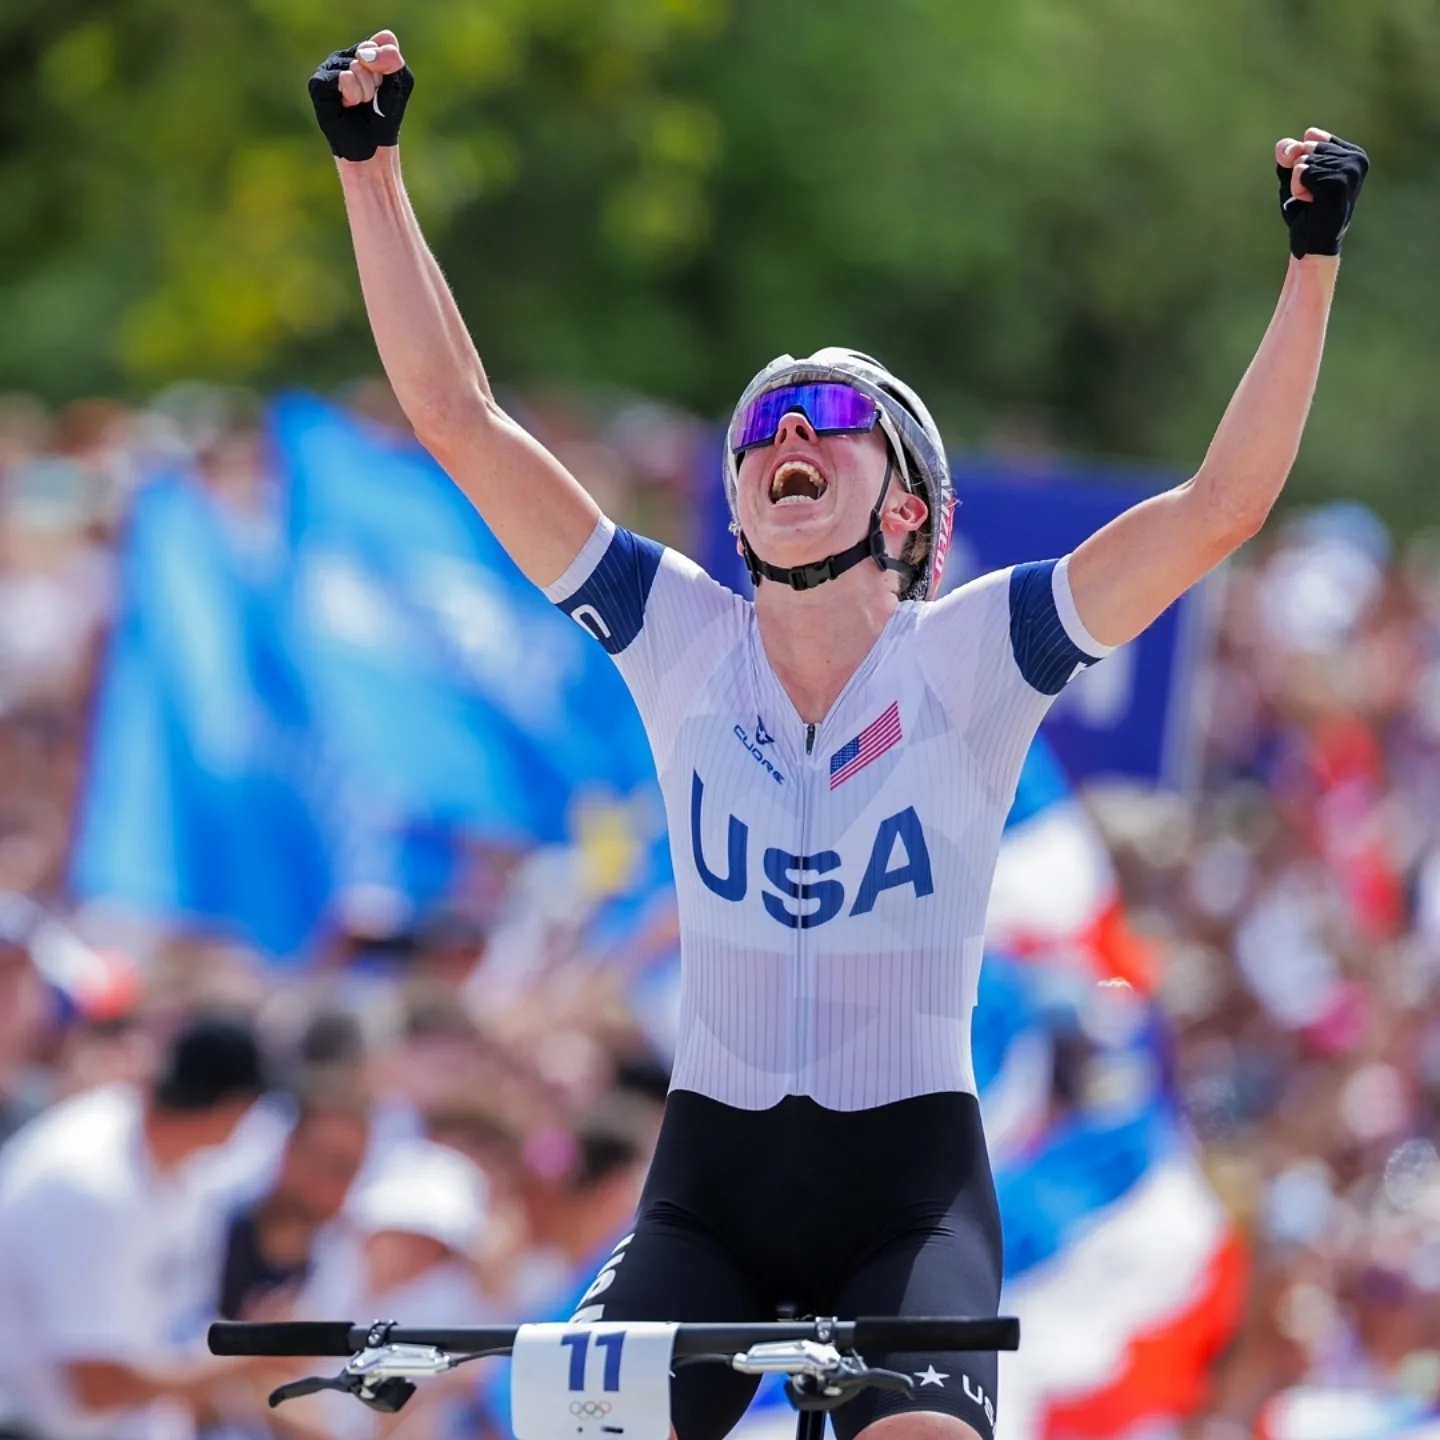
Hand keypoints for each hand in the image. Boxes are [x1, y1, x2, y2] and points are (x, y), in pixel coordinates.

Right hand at [309, 30, 413, 161]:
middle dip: (377, 80)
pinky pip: (342, 78)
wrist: (372, 145)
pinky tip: (348, 105)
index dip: (390, 67)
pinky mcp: (318, 83)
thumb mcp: (400, 83)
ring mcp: (329, 68)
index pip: (383, 43)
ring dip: (366, 91)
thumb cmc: (385, 114)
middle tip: (372, 98)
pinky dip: (352, 95)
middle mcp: (345, 55)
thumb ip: (393, 60)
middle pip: (369, 53)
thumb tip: (366, 53)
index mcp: (364, 51)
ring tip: (360, 104)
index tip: (386, 85)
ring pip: (356, 66)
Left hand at [1275, 127, 1368, 258]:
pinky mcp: (1339, 182)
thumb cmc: (1305, 211)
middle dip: (1297, 174)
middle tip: (1310, 196)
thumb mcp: (1293, 176)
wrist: (1313, 243)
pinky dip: (1297, 189)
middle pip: (1306, 146)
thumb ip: (1288, 153)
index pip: (1310, 137)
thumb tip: (1291, 147)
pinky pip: (1301, 172)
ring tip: (1312, 200)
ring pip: (1303, 159)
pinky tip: (1311, 203)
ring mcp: (1351, 170)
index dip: (1298, 164)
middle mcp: (1357, 158)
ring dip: (1297, 184)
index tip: (1312, 185)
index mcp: (1353, 153)